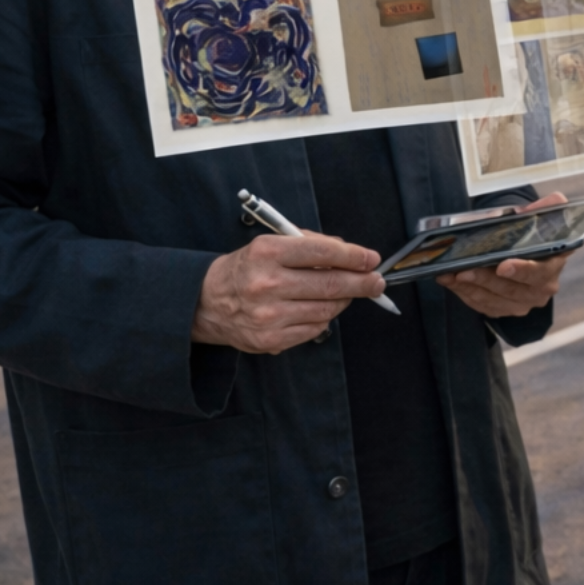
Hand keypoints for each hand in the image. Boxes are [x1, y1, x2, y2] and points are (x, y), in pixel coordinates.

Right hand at [192, 233, 383, 353]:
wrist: (206, 303)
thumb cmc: (247, 268)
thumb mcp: (272, 244)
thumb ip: (311, 245)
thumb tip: (351, 253)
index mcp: (268, 253)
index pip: (323, 252)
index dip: (354, 256)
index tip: (372, 259)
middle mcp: (266, 284)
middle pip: (332, 284)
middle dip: (363, 282)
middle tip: (377, 281)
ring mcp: (268, 316)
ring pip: (328, 309)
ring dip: (345, 300)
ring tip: (347, 292)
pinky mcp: (270, 340)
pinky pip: (315, 329)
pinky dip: (325, 318)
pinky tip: (319, 308)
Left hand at [438, 192, 570, 318]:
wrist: (527, 256)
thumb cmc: (532, 237)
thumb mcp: (540, 221)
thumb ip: (546, 210)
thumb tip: (555, 199)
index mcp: (553, 267)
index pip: (538, 272)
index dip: (521, 270)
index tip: (503, 266)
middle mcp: (540, 290)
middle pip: (510, 289)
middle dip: (484, 279)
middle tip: (463, 270)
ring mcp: (522, 304)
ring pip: (492, 300)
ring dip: (469, 288)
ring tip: (450, 275)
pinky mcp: (503, 310)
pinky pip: (481, 306)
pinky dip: (464, 294)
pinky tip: (450, 282)